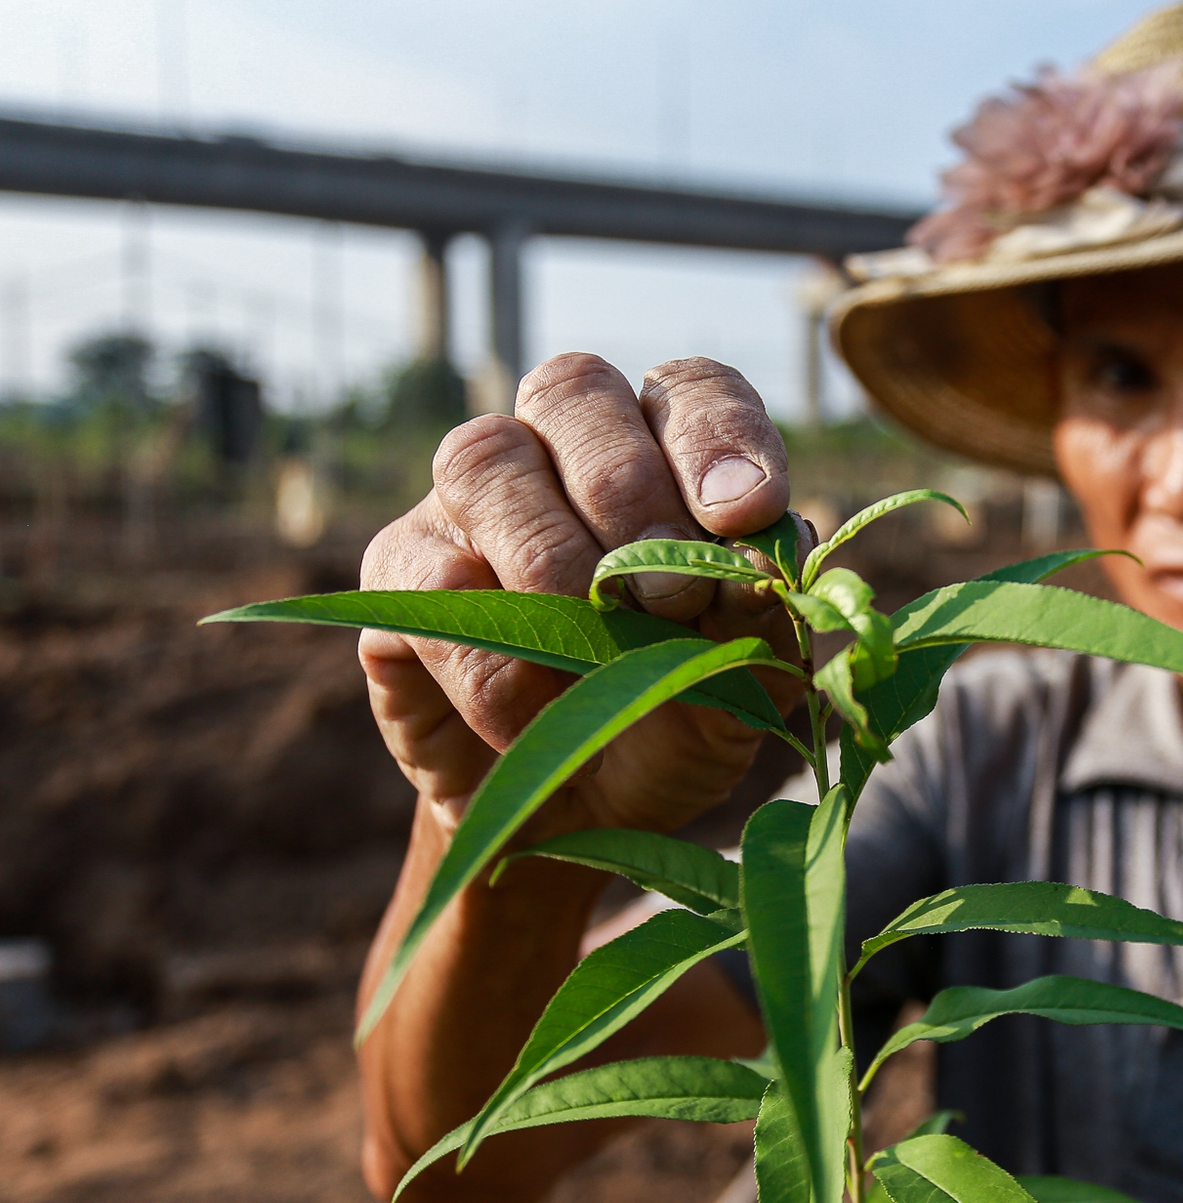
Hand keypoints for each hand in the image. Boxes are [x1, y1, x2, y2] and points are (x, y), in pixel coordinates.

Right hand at [358, 353, 806, 844]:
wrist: (587, 814)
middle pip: (573, 391)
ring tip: (604, 651)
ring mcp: (465, 504)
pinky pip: (431, 582)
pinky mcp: (397, 576)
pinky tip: (542, 709)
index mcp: (665, 449)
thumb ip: (763, 622)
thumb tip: (763, 565)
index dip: (720, 435)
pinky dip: (496, 657)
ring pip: (483, 459)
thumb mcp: (748, 687)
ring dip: (554, 559)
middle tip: (673, 597)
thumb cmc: (677, 718)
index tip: (750, 513)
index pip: (691, 388)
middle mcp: (558, 450)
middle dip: (630, 490)